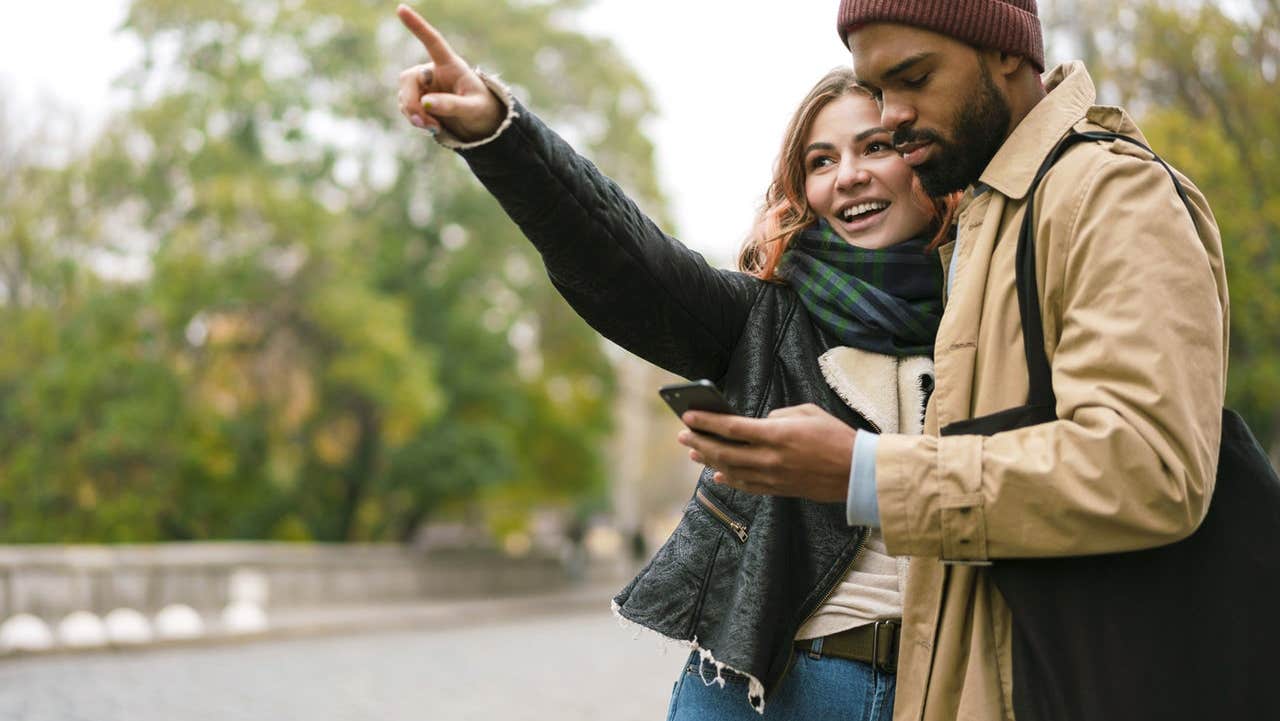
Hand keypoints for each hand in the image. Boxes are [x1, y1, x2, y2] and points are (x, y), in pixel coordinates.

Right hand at [395, 4, 504, 140]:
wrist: (478, 122)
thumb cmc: (480, 109)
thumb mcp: (472, 109)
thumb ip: (452, 105)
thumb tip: (426, 104)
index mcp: (450, 65)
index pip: (432, 42)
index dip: (417, 26)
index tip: (401, 9)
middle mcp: (432, 71)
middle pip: (409, 79)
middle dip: (412, 103)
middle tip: (422, 122)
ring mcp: (423, 86)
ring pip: (405, 96)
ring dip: (414, 115)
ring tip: (434, 127)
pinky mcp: (417, 100)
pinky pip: (407, 108)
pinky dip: (415, 119)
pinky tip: (431, 126)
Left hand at [677, 404, 856, 502]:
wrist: (857, 472)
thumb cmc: (835, 436)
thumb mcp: (807, 412)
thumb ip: (778, 415)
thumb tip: (758, 422)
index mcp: (777, 434)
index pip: (731, 428)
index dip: (706, 422)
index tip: (687, 416)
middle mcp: (770, 458)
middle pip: (724, 452)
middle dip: (700, 442)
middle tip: (683, 435)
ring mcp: (773, 477)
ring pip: (731, 471)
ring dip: (709, 461)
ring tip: (694, 451)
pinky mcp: (779, 489)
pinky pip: (747, 486)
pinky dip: (729, 479)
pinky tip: (716, 473)